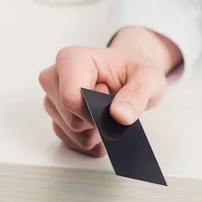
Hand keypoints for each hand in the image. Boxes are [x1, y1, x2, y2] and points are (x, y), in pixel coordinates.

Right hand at [39, 28, 180, 156]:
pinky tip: (104, 129)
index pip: (70, 99)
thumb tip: (120, 116)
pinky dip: (91, 140)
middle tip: (114, 105)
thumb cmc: (133, 70)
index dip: (95, 112)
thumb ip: (137, 94)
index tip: (112, 104)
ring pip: (70, 134)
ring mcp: (52, 99)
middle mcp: (54, 77)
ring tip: (111, 117)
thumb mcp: (148, 77)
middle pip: (71, 120)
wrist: (128, 75)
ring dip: (95, 133)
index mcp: (71, 59)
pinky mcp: (56, 117)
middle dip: (98, 122)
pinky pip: (70, 141)